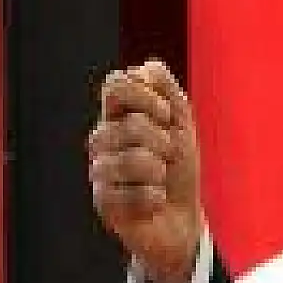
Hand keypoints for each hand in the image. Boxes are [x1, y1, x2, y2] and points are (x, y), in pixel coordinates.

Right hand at [88, 60, 202, 282]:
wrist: (182, 217)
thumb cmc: (180, 170)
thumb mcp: (182, 126)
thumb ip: (169, 94)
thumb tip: (149, 65)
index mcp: (118, 116)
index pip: (115, 85)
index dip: (145, 96)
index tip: (167, 115)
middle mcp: (103, 140)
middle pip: (128, 124)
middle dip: (162, 142)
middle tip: (170, 156)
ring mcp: (99, 171)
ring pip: (129, 159)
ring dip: (158, 172)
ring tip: (160, 180)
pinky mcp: (102, 203)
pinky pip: (129, 194)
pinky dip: (153, 198)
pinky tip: (154, 202)